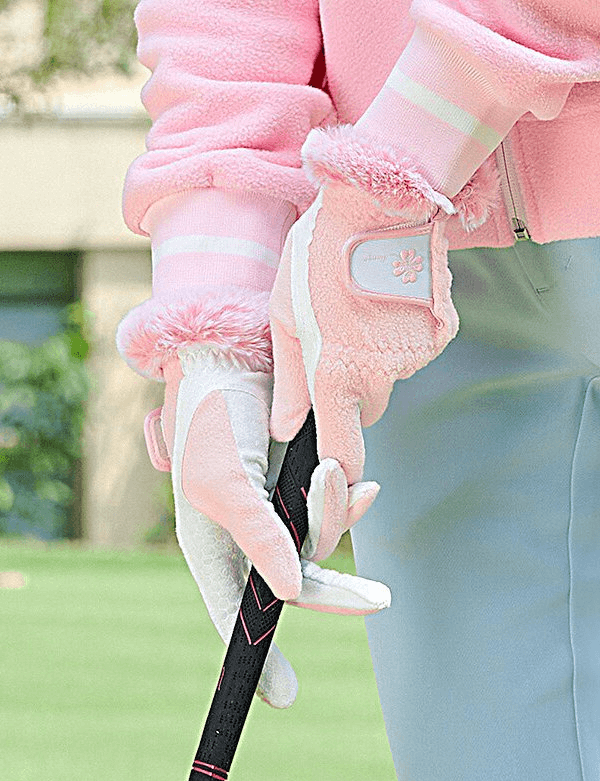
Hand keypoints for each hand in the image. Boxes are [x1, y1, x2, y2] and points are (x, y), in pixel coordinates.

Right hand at [144, 345, 389, 706]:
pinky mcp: (301, 485)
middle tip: (376, 601)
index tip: (284, 696)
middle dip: (336, 590)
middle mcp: (248, 536)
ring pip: (321, 542)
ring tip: (336, 472)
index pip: (235, 613)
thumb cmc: (213, 422)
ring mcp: (277, 512)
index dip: (257, 655)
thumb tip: (288, 597)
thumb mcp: (227, 484)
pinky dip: (349, 499)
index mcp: (213, 545)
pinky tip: (364, 485)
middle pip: (295, 584)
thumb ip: (259, 539)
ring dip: (336, 512)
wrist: (235, 361)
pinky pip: (334, 509)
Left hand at [269, 125, 459, 485]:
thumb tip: (285, 429)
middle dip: (350, 390)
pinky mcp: (440, 334)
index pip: (345, 453)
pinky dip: (400, 336)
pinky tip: (387, 298)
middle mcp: (381, 375)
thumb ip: (288, 382)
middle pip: (366, 408)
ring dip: (375, 357)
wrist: (381, 200)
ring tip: (359, 307)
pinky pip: (414, 351)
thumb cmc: (317, 254)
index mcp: (336, 376)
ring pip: (390, 376)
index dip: (340, 474)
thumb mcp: (283, 316)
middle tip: (334, 341)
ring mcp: (415, 356)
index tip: (335, 475)